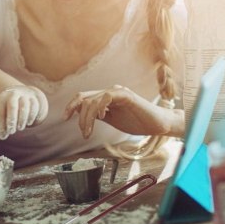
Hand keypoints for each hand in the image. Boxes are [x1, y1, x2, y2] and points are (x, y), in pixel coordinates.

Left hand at [0, 85, 48, 139]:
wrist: (20, 93)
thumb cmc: (8, 109)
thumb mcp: (3, 114)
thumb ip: (2, 125)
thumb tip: (3, 137)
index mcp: (2, 98)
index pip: (0, 111)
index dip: (1, 124)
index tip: (3, 135)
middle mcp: (13, 95)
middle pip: (12, 106)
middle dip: (12, 120)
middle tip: (11, 132)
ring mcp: (24, 95)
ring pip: (24, 106)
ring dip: (22, 119)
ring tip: (20, 128)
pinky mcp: (34, 98)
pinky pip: (34, 106)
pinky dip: (32, 116)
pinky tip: (29, 123)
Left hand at [64, 85, 183, 138]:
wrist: (159, 124)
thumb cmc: (137, 122)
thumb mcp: (112, 119)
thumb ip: (99, 115)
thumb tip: (81, 116)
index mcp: (105, 97)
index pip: (83, 97)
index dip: (71, 106)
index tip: (65, 118)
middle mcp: (109, 92)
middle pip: (84, 98)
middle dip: (78, 115)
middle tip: (84, 132)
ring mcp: (118, 92)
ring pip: (93, 100)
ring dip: (87, 118)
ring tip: (89, 131)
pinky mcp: (126, 95)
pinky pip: (107, 96)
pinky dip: (100, 107)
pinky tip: (102, 117)